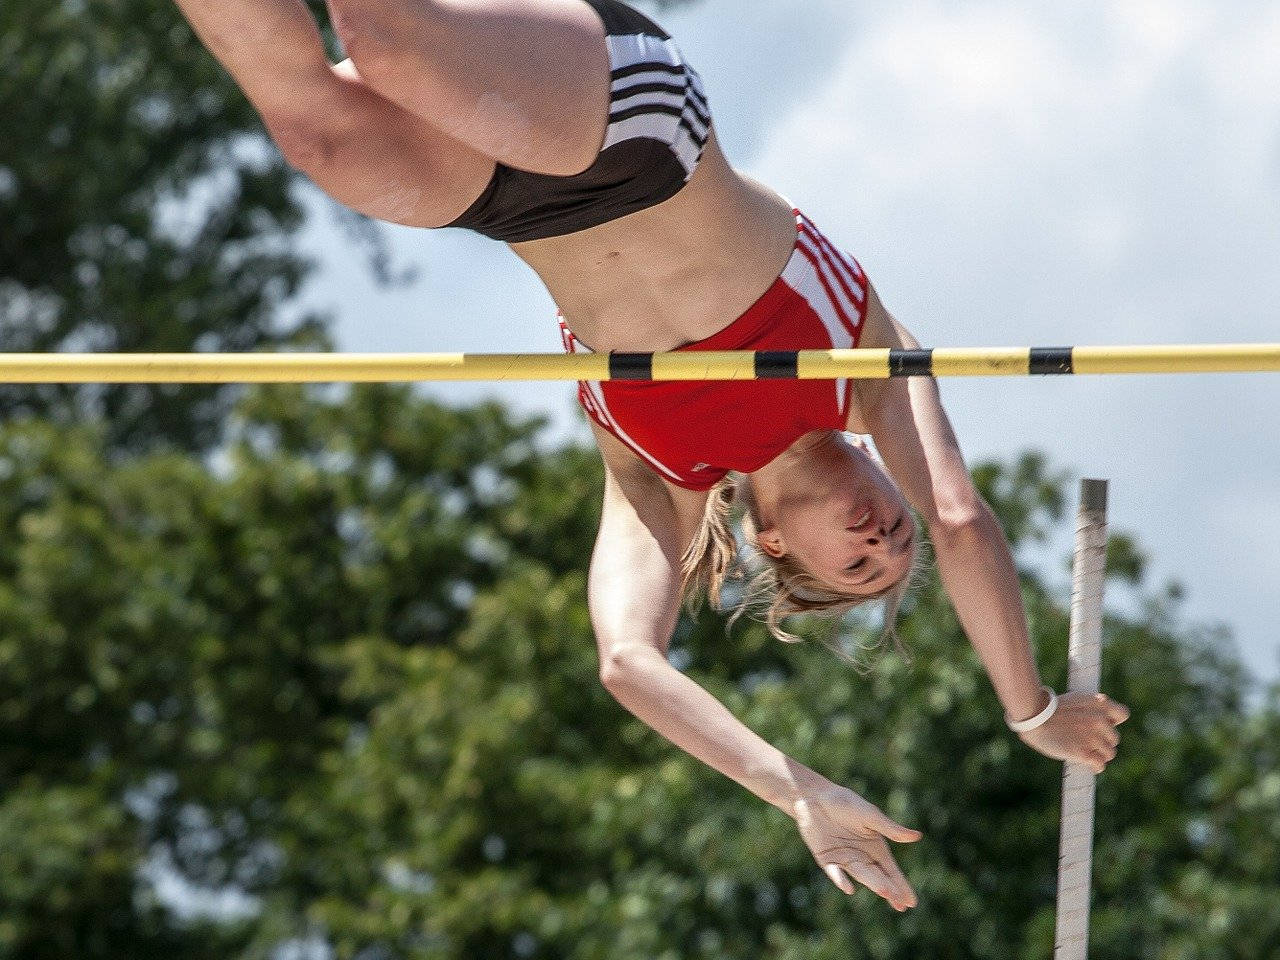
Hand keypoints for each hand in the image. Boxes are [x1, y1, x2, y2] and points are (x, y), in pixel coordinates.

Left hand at [791, 781, 922, 910]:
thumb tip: (917, 836)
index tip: (912, 902)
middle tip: (901, 905)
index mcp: (876, 847)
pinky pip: (835, 872)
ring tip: (886, 892)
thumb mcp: (870, 815)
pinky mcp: (827, 860)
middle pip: (879, 877)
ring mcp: (844, 860)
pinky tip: (849, 889)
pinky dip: (841, 880)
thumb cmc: (845, 802)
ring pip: (861, 875)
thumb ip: (890, 829)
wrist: (815, 797)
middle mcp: (862, 857)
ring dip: (873, 884)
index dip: (901, 886)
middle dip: (890, 890)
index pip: (891, 871)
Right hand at [1016, 692, 1129, 773]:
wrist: (1033, 717)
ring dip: (1098, 754)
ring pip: (1109, 753)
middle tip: (1085, 740)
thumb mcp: (1076, 698)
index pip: (1123, 714)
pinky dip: (1095, 766)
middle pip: (1114, 738)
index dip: (1112, 721)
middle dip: (1102, 740)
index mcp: (1099, 704)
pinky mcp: (1084, 753)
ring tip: (1083, 750)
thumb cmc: (1051, 708)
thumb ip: (1094, 707)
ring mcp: (1093, 738)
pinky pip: (1100, 765)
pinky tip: (1087, 763)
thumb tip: (1108, 720)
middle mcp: (1100, 720)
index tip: (1099, 725)